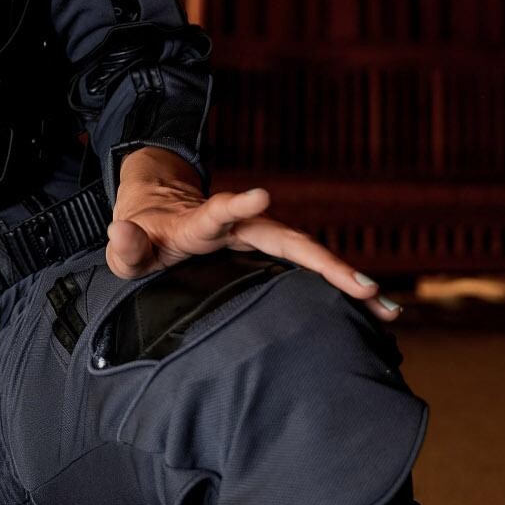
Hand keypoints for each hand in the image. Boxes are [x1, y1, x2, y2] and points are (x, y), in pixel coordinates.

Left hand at [105, 147, 399, 320]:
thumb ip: (125, 244)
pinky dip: (340, 285)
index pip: (220, 211)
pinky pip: (308, 268)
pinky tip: (375, 310)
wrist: (162, 207)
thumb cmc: (143, 232)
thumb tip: (119, 231)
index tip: (263, 194)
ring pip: (309, 254)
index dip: (238, 204)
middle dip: (326, 264)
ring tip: (385, 308)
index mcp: (202, 223)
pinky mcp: (269, 252)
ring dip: (346, 278)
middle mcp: (241, 227)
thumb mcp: (126, 243)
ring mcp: (260, 238)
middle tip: (363, 288)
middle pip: (289, 241)